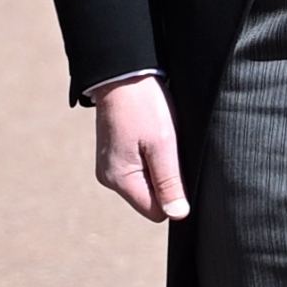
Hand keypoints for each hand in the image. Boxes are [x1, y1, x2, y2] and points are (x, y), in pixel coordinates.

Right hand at [91, 74, 184, 222]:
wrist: (122, 73)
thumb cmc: (143, 105)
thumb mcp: (163, 144)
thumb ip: (170, 182)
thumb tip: (178, 214)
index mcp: (119, 179)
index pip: (156, 211)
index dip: (172, 193)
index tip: (175, 165)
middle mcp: (109, 178)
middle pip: (150, 198)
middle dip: (164, 178)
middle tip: (166, 147)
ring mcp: (109, 165)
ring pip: (145, 182)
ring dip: (157, 165)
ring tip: (156, 137)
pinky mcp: (113, 154)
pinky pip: (138, 168)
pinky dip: (148, 155)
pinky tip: (149, 135)